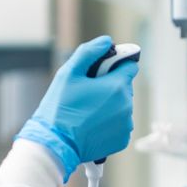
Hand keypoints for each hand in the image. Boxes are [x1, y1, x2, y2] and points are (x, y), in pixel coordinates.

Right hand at [16, 36, 137, 181]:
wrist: (56, 144)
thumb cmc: (59, 109)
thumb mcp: (68, 73)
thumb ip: (89, 52)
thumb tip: (106, 41)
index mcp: (117, 86)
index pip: (130, 66)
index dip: (116, 64)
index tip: (104, 68)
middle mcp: (127, 106)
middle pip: (124, 87)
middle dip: (110, 86)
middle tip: (88, 92)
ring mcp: (126, 124)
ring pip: (122, 106)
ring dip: (110, 104)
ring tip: (88, 110)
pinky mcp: (122, 139)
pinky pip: (120, 123)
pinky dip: (110, 122)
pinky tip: (92, 123)